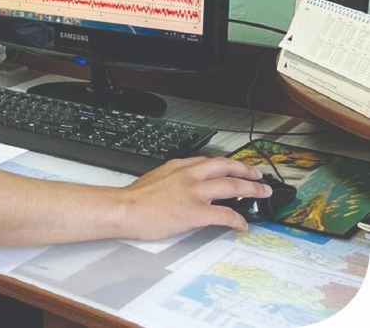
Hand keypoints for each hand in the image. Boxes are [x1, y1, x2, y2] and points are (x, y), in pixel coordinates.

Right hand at [117, 156, 270, 239]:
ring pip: (232, 186)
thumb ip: (170, 178)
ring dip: (251, 190)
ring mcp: (195, 193)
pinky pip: (226, 214)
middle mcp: (189, 175)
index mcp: (178, 167)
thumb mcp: (154, 178)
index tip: (232, 167)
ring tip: (262, 194)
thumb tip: (176, 186)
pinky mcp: (197, 212)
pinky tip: (242, 225)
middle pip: (226, 167)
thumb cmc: (134, 199)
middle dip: (245, 171)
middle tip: (257, 176)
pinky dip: (238, 220)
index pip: (208, 161)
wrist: (125, 209)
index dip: (225, 165)